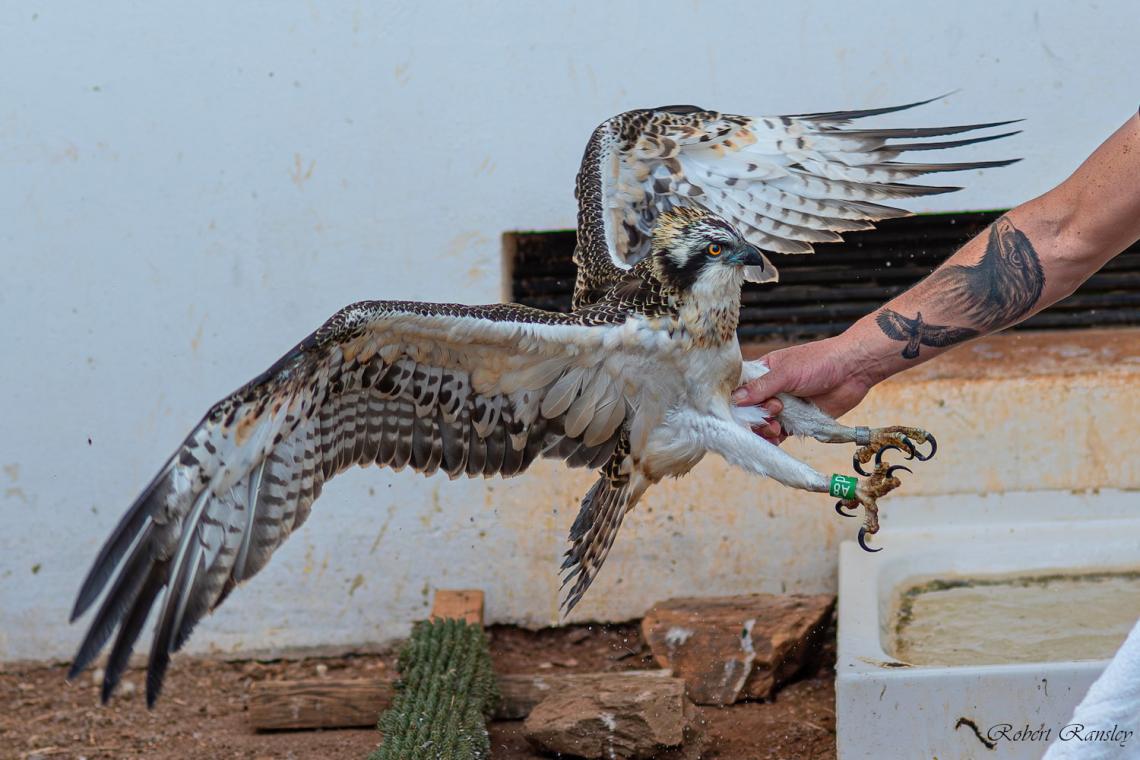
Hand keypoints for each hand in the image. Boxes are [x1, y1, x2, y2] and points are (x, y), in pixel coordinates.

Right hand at [733, 336, 875, 443]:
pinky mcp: (798, 420)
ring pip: (764, 423)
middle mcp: (771, 390)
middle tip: (772, 412)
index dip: (736, 402)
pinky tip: (777, 439)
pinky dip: (776, 439)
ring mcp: (784, 406)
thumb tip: (735, 400)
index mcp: (763, 373)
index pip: (740, 390)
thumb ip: (761, 387)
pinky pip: (780, 433)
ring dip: (766, 429)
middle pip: (750, 411)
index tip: (738, 411)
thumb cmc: (819, 361)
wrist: (853, 370)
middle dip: (755, 417)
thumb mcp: (786, 372)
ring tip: (776, 427)